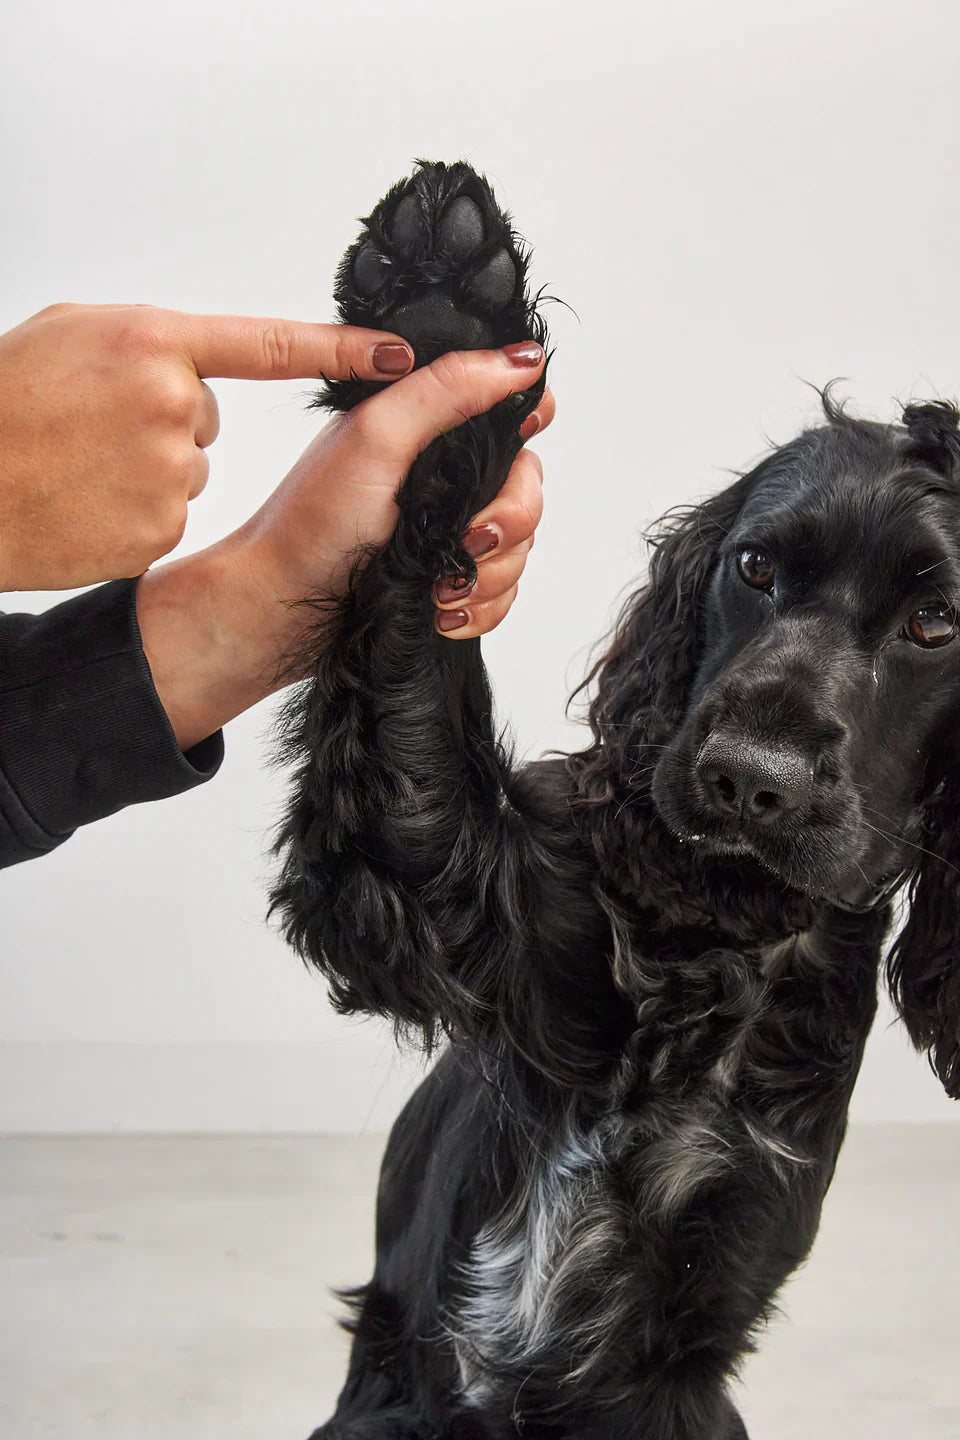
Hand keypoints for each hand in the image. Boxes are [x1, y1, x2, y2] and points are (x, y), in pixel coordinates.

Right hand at [0, 302, 416, 590]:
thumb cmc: (2, 401)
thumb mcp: (70, 335)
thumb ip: (144, 343)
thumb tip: (187, 363)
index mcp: (153, 340)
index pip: (271, 345)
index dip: (343, 349)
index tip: (400, 353)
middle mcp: (172, 401)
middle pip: (205, 417)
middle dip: (160, 422)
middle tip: (94, 426)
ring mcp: (168, 469)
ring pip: (187, 468)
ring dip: (145, 470)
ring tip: (82, 465)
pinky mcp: (159, 526)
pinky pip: (167, 513)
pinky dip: (133, 512)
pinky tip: (88, 502)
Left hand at [136, 344, 553, 749]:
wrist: (279, 607)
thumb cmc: (311, 524)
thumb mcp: (377, 438)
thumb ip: (446, 390)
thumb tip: (522, 358)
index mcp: (428, 427)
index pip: (509, 409)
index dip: (527, 424)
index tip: (516, 448)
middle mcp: (443, 476)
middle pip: (525, 488)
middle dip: (509, 525)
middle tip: (469, 543)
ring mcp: (446, 531)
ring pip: (517, 548)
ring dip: (491, 576)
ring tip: (442, 590)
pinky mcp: (444, 579)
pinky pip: (499, 594)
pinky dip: (481, 609)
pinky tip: (443, 614)